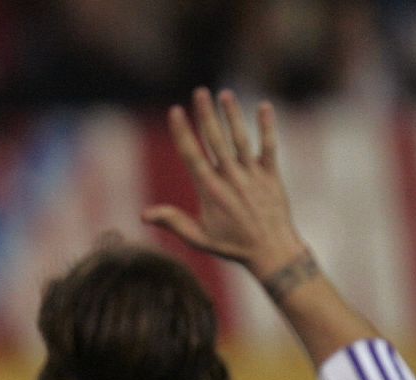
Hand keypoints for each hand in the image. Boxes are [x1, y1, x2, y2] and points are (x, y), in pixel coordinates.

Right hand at [142, 88, 307, 277]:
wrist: (271, 251)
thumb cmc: (232, 246)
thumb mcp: (198, 238)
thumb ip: (173, 222)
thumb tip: (143, 214)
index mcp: (210, 191)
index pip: (192, 155)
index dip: (183, 131)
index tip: (175, 111)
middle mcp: (231, 178)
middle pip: (215, 140)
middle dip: (206, 114)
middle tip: (199, 92)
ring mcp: (253, 175)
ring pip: (240, 139)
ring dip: (232, 115)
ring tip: (224, 94)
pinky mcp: (271, 175)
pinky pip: (269, 146)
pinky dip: (267, 127)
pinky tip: (263, 107)